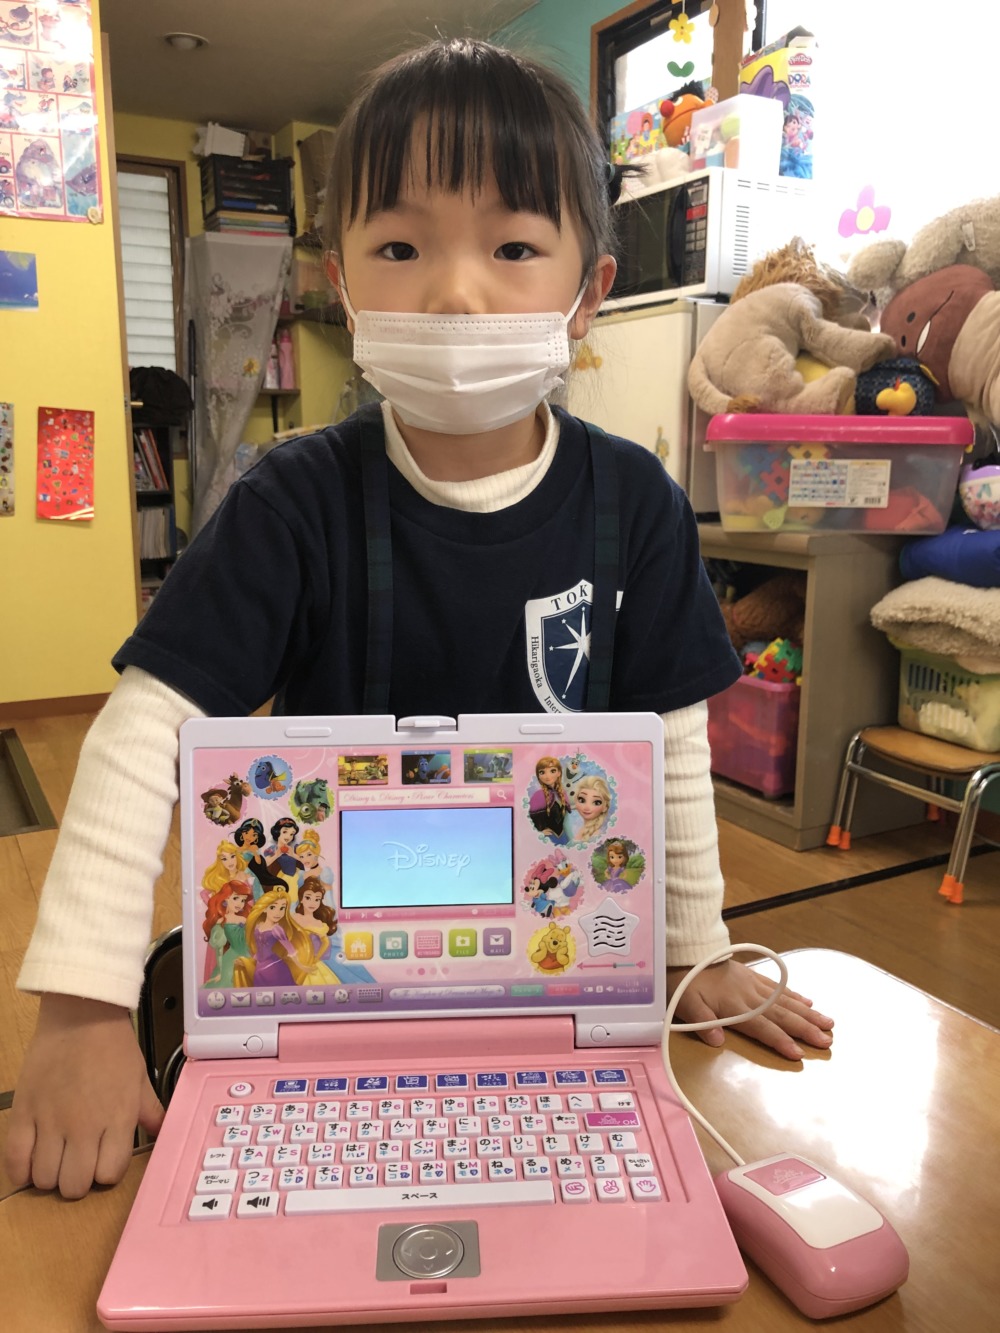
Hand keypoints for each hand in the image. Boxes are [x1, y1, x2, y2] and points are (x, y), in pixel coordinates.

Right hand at [5, 993, 164, 1198]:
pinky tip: (30, 1162)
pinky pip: (14, 1160)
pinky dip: (20, 1170)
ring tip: (54, 1159)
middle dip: (77, 1181)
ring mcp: (50, 1121)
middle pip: (74, 1185)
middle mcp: (84, 1126)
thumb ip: (150, 1111)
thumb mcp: (140, 1078)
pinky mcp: (24, 1112)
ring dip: (49, 1176)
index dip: (105, 1173)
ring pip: (45, 1178)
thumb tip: (162, 1134)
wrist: (81, 1014)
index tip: (102, 1161)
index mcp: (117, 1119)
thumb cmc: (113, 1045)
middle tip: (77, 1164)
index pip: (108, 1175)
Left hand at [667, 959, 833, 1060]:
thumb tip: (717, 1041)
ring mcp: (753, 984)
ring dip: (807, 1013)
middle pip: (781, 1014)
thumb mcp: (685, 1005)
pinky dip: (794, 994)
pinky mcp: (753, 975)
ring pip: (785, 1000)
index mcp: (734, 1006)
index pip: (761, 1027)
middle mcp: (749, 996)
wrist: (685, 953)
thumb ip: (702, 1022)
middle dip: (806, 1029)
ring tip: (829, 1023)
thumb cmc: (684, 983)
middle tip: (828, 1042)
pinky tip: (808, 1001)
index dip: (780, 1041)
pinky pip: (777, 986)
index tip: (800, 1054)